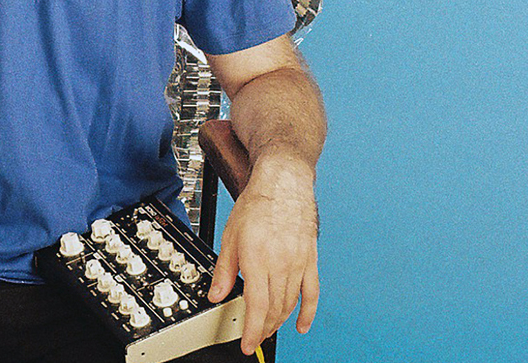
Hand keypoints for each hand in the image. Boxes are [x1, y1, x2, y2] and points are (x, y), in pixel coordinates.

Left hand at [207, 155, 318, 354]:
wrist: (284, 183)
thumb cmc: (257, 204)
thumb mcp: (230, 235)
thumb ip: (224, 269)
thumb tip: (216, 294)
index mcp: (258, 258)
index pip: (257, 305)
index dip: (252, 330)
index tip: (247, 344)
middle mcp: (280, 263)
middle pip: (274, 309)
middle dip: (263, 329)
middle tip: (255, 338)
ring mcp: (298, 262)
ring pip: (290, 303)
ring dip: (279, 322)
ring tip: (268, 330)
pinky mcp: (310, 260)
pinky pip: (312, 292)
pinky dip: (308, 312)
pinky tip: (301, 325)